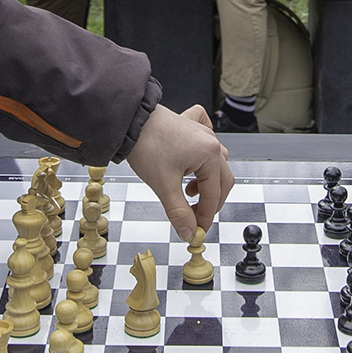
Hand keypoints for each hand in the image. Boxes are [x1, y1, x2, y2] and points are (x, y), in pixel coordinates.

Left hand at [126, 102, 231, 235]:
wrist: (129, 120)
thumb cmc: (146, 144)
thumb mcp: (163, 185)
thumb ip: (179, 212)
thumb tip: (189, 232)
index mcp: (209, 154)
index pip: (214, 195)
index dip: (205, 216)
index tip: (197, 229)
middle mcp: (210, 141)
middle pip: (222, 179)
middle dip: (210, 201)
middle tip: (196, 216)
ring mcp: (201, 132)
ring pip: (216, 161)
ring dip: (206, 180)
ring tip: (187, 190)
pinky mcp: (190, 126)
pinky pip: (207, 137)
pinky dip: (203, 153)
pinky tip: (193, 160)